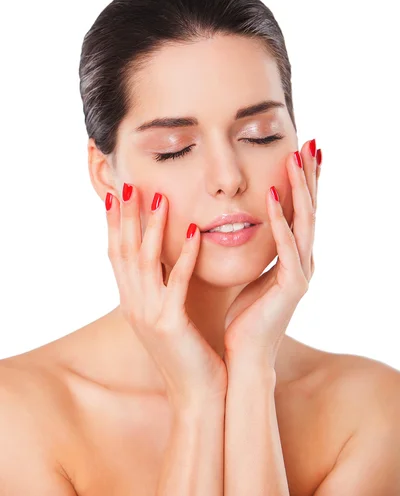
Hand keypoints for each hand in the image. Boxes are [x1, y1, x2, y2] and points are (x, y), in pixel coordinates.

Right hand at [105, 186, 227, 408]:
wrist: (197, 397)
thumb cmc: (189, 353)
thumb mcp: (169, 315)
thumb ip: (164, 287)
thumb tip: (168, 258)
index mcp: (133, 302)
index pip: (118, 255)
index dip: (115, 224)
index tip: (118, 195)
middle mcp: (134, 305)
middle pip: (124, 252)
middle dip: (125, 217)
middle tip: (129, 185)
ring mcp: (148, 315)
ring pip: (144, 262)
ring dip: (152, 227)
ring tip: (160, 197)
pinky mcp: (170, 324)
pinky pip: (176, 283)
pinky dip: (183, 256)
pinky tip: (192, 233)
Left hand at [223, 139, 320, 369]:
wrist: (243, 356)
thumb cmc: (245, 316)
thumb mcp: (252, 272)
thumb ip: (260, 249)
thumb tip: (253, 226)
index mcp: (293, 256)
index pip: (301, 210)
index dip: (304, 181)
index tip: (302, 151)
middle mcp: (303, 260)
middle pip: (310, 209)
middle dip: (310, 175)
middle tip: (310, 142)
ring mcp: (300, 273)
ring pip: (304, 221)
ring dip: (300, 188)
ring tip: (296, 157)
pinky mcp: (290, 287)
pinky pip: (285, 247)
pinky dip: (279, 221)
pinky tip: (270, 197)